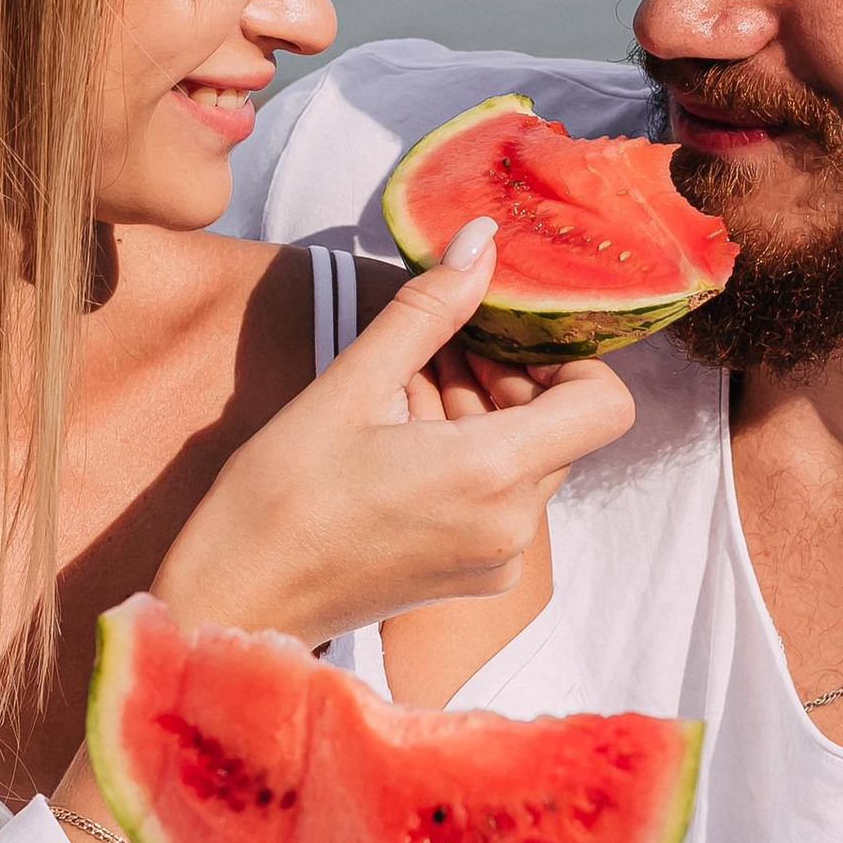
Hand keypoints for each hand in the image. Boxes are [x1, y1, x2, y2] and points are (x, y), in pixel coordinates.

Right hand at [152, 234, 632, 646]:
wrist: (236, 601)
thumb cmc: (279, 498)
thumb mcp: (350, 385)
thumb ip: (429, 310)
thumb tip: (482, 241)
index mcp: (491, 475)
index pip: (606, 405)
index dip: (569, 360)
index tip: (505, 337)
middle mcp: (512, 526)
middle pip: (560, 428)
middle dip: (506, 378)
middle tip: (432, 351)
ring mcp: (496, 559)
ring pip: (527, 460)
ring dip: (481, 414)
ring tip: (403, 393)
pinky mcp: (474, 576)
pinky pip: (502, 499)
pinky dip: (469, 458)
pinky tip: (401, 440)